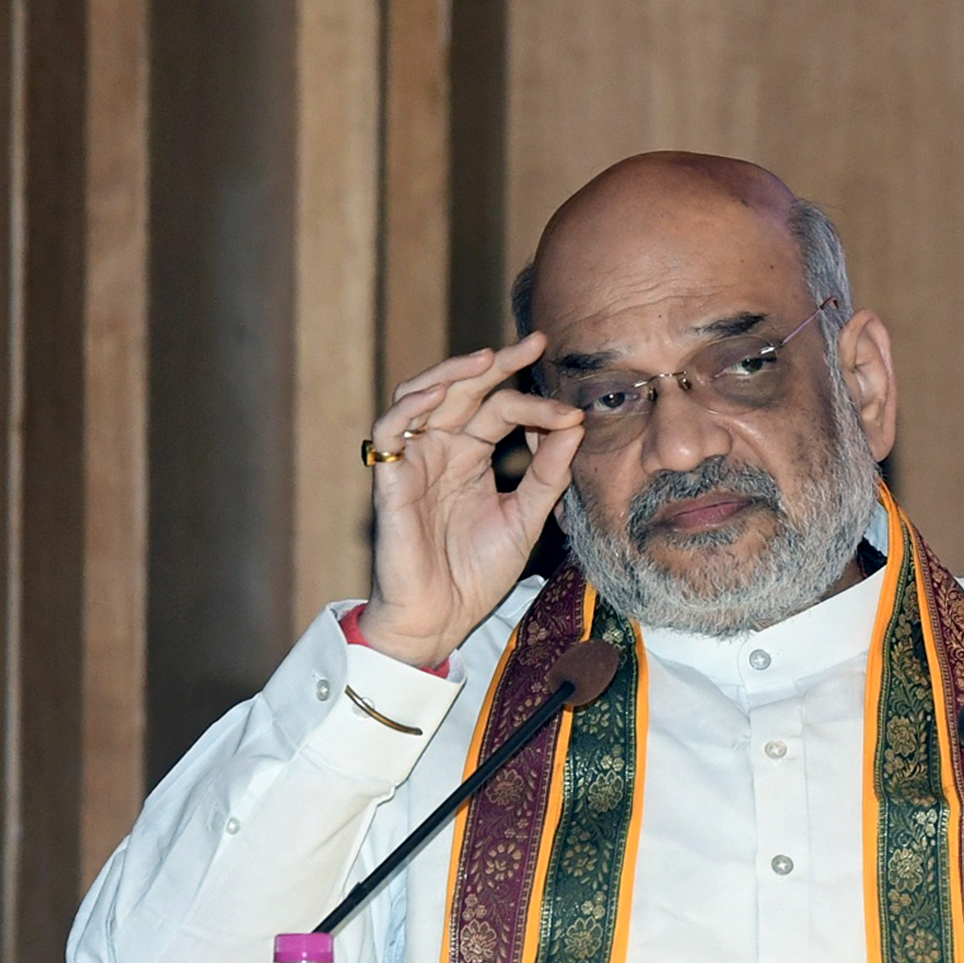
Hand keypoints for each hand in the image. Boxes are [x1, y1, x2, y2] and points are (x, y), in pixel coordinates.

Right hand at [357, 335, 584, 667]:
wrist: (442, 618)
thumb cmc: (477, 572)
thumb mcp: (526, 517)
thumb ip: (548, 473)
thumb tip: (576, 424)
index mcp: (472, 456)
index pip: (501, 409)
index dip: (535, 404)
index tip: (573, 411)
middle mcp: (441, 450)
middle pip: (463, 390)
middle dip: (497, 364)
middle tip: (534, 344)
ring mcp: (413, 461)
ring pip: (421, 396)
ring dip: (452, 373)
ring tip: (488, 358)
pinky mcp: (390, 480)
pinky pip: (387, 433)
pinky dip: (408, 408)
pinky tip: (438, 396)